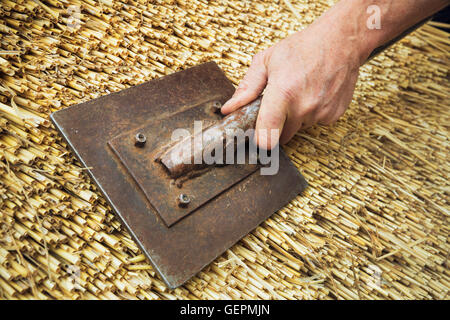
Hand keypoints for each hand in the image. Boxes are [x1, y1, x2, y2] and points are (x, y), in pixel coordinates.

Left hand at [221, 18, 363, 148]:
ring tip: (299, 92)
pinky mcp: (333, 115)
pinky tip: (313, 94)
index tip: (257, 139)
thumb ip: (247, 87)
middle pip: (282, 136)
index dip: (260, 141)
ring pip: (299, 128)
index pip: (268, 135)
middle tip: (278, 104)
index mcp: (283, 94)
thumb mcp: (267, 61)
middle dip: (277, 125)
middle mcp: (303, 107)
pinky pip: (315, 123)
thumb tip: (229, 108)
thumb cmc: (303, 48)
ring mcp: (320, 113)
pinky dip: (312, 113)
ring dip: (295, 117)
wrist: (341, 41)